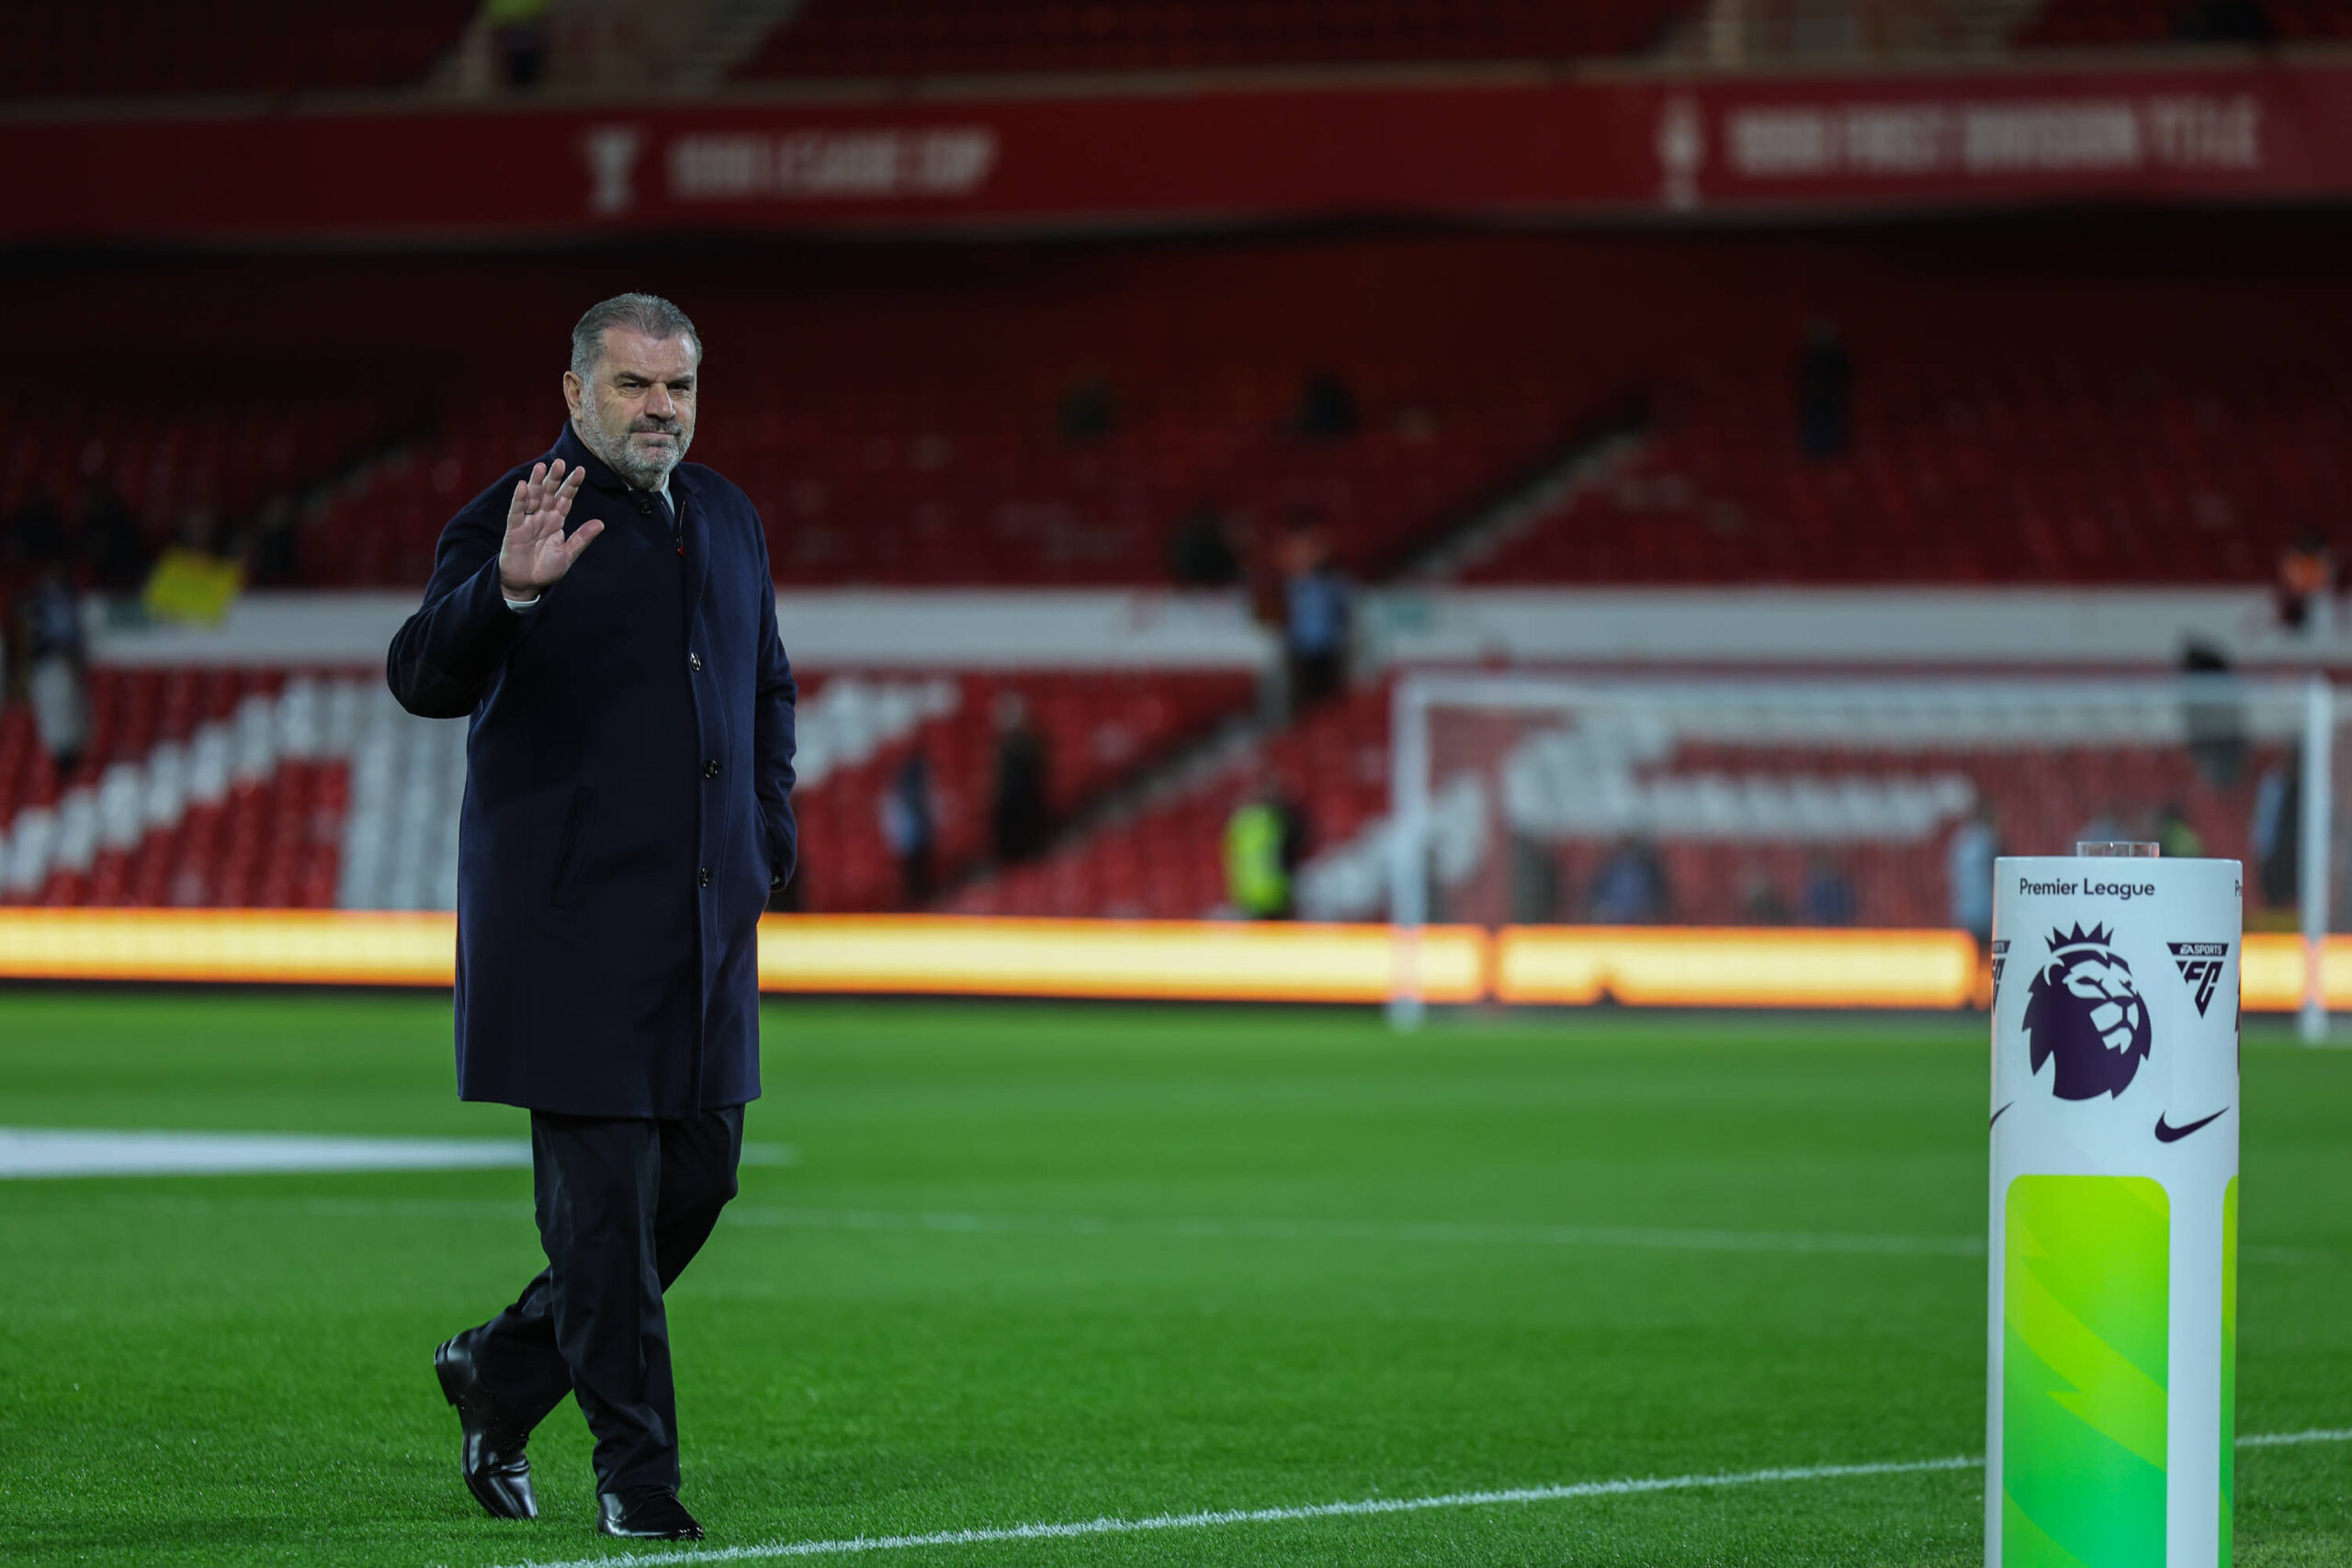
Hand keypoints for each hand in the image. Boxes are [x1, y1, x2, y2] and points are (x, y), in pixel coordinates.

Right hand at [497, 460, 598, 600]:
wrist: (527, 584)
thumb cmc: (547, 569)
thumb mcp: (568, 554)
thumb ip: (582, 538)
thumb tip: (601, 523)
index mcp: (557, 521)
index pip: (565, 499)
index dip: (572, 485)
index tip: (581, 470)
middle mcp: (542, 517)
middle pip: (549, 493)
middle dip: (554, 478)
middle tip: (560, 462)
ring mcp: (528, 521)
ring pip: (533, 497)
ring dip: (536, 483)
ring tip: (541, 467)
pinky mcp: (514, 528)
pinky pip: (516, 511)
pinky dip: (519, 499)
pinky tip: (523, 486)